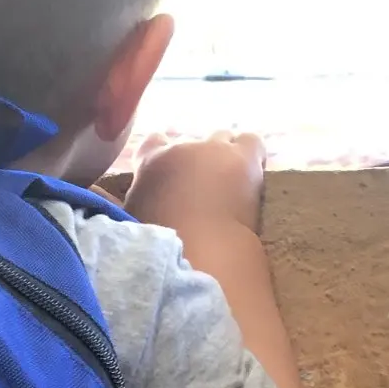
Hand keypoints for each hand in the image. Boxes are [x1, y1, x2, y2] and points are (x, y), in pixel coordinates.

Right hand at [125, 131, 266, 233]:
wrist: (199, 250)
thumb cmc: (162, 242)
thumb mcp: (137, 219)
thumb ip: (143, 200)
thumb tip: (150, 199)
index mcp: (150, 161)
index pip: (153, 143)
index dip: (161, 153)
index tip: (167, 171)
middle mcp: (182, 148)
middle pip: (192, 141)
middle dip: (196, 158)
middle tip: (200, 184)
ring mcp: (214, 149)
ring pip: (222, 137)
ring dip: (224, 154)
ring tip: (228, 179)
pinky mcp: (245, 156)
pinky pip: (251, 142)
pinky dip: (250, 154)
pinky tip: (250, 174)